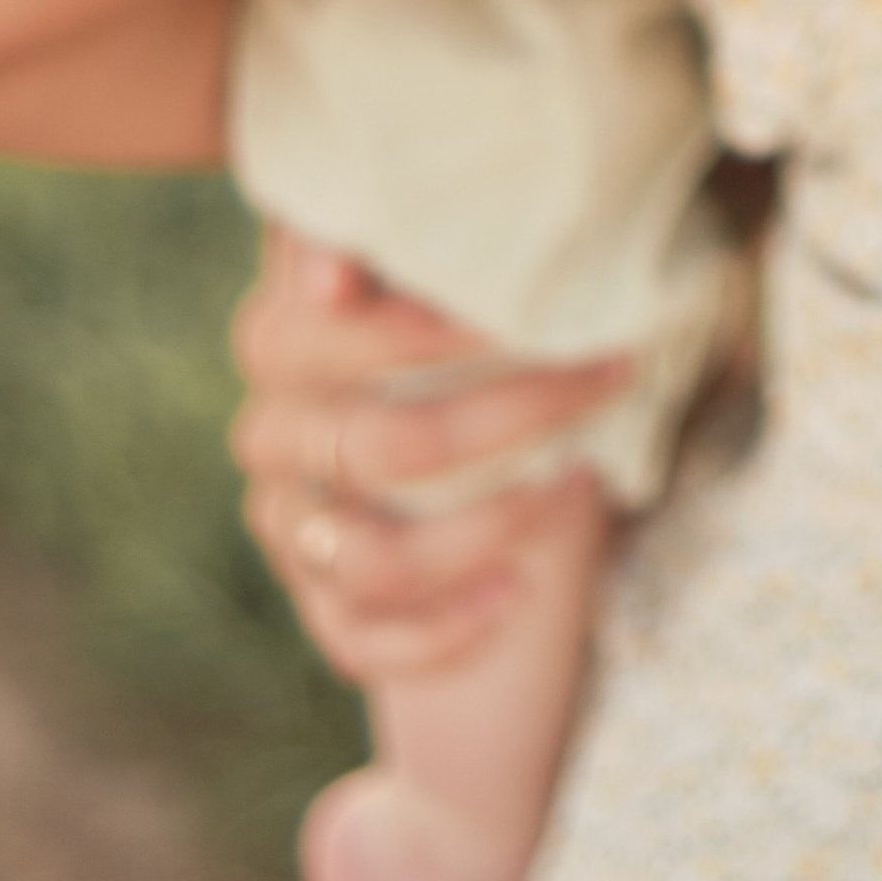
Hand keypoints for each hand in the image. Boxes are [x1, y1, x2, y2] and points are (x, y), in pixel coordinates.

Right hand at [231, 226, 625, 681]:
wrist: (454, 454)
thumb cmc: (461, 336)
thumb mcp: (442, 275)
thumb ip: (411, 239)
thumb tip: (375, 244)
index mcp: (283, 336)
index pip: (330, 331)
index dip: (415, 329)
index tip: (512, 315)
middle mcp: (273, 433)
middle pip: (379, 447)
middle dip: (511, 415)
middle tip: (608, 375)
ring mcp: (291, 526)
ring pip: (377, 559)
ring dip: (489, 530)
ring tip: (574, 486)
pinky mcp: (321, 603)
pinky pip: (367, 641)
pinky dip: (449, 625)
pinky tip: (519, 590)